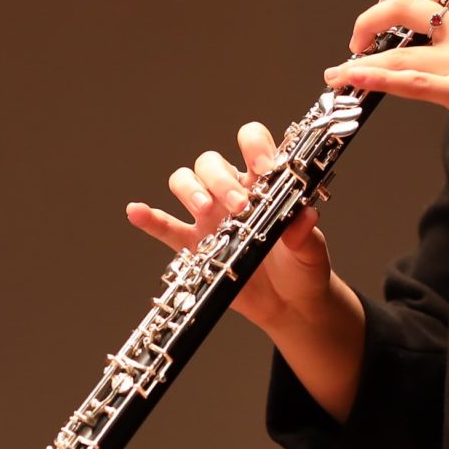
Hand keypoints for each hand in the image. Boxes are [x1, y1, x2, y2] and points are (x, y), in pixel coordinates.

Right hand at [123, 121, 333, 335]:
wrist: (290, 305)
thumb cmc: (303, 269)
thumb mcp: (312, 252)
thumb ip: (306, 233)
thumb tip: (305, 215)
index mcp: (264, 184)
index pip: (252, 143)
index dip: (254, 146)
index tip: (263, 167)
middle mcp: (232, 193)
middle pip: (211, 163)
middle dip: (220, 178)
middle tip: (239, 205)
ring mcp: (210, 219)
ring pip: (185, 183)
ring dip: (190, 189)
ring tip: (204, 209)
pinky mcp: (194, 247)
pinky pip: (165, 227)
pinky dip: (149, 219)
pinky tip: (136, 211)